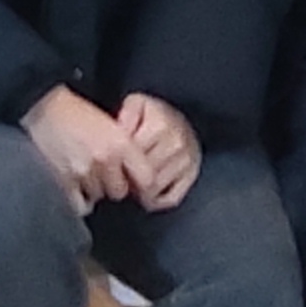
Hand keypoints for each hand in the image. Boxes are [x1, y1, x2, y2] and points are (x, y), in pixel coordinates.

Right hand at [22, 86, 140, 209]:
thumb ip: (126, 149)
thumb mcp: (111, 125)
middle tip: (102, 173)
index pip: (147, 178)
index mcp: (121, 143)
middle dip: (112, 185)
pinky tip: (74, 185)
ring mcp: (83, 172)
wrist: (45, 108)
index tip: (134, 182)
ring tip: (83, 171)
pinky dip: (78, 198)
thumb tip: (137, 176)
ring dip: (92, 189)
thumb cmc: (77, 113)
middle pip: (120, 192)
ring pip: (97, 196)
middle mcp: (105, 159)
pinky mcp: (63, 181)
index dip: (142, 183)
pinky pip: (79, 204)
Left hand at [109, 93, 203, 209]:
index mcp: (160, 123)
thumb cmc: (153, 115)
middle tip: (120, 176)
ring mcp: (187, 159)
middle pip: (142, 174)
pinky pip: (171, 198)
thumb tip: (120, 134)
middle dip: (127, 178)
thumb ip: (125, 115)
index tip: (112, 163)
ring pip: (154, 188)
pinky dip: (156, 202)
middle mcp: (177, 141)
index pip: (131, 155)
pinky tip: (147, 196)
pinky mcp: (193, 174)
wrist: (182, 119)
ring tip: (133, 182)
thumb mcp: (136, 104)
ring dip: (139, 191)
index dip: (117, 162)